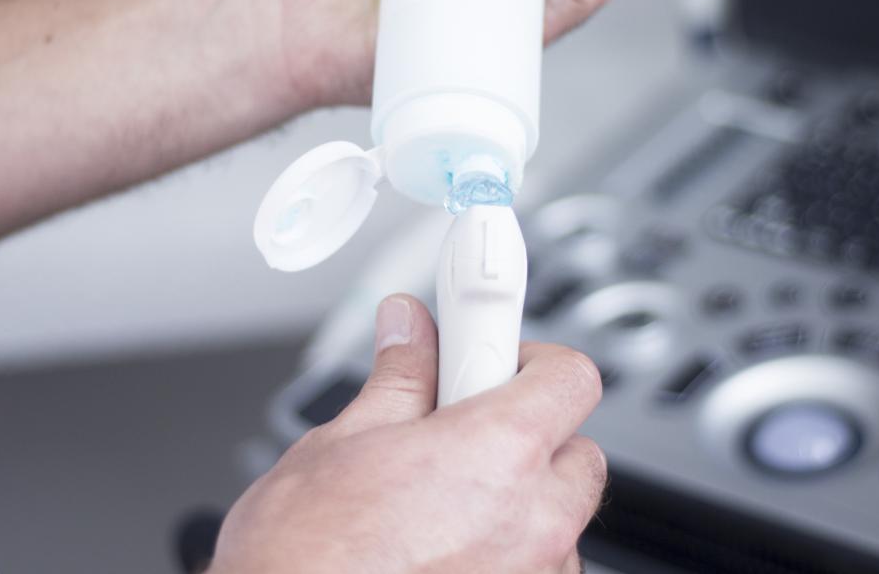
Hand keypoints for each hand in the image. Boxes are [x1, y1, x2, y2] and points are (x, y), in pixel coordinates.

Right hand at [210, 295, 606, 573]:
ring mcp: (535, 573)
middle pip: (575, 450)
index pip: (570, 377)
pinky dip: (508, 552)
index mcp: (498, 453)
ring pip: (559, 517)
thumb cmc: (303, 556)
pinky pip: (541, 567)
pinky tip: (445, 548)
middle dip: (527, 433)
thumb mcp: (342, 443)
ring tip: (441, 503)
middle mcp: (535, 520)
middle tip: (462, 432)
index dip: (531, 359)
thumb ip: (398, 379)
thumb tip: (408, 330)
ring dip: (518, 501)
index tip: (495, 360)